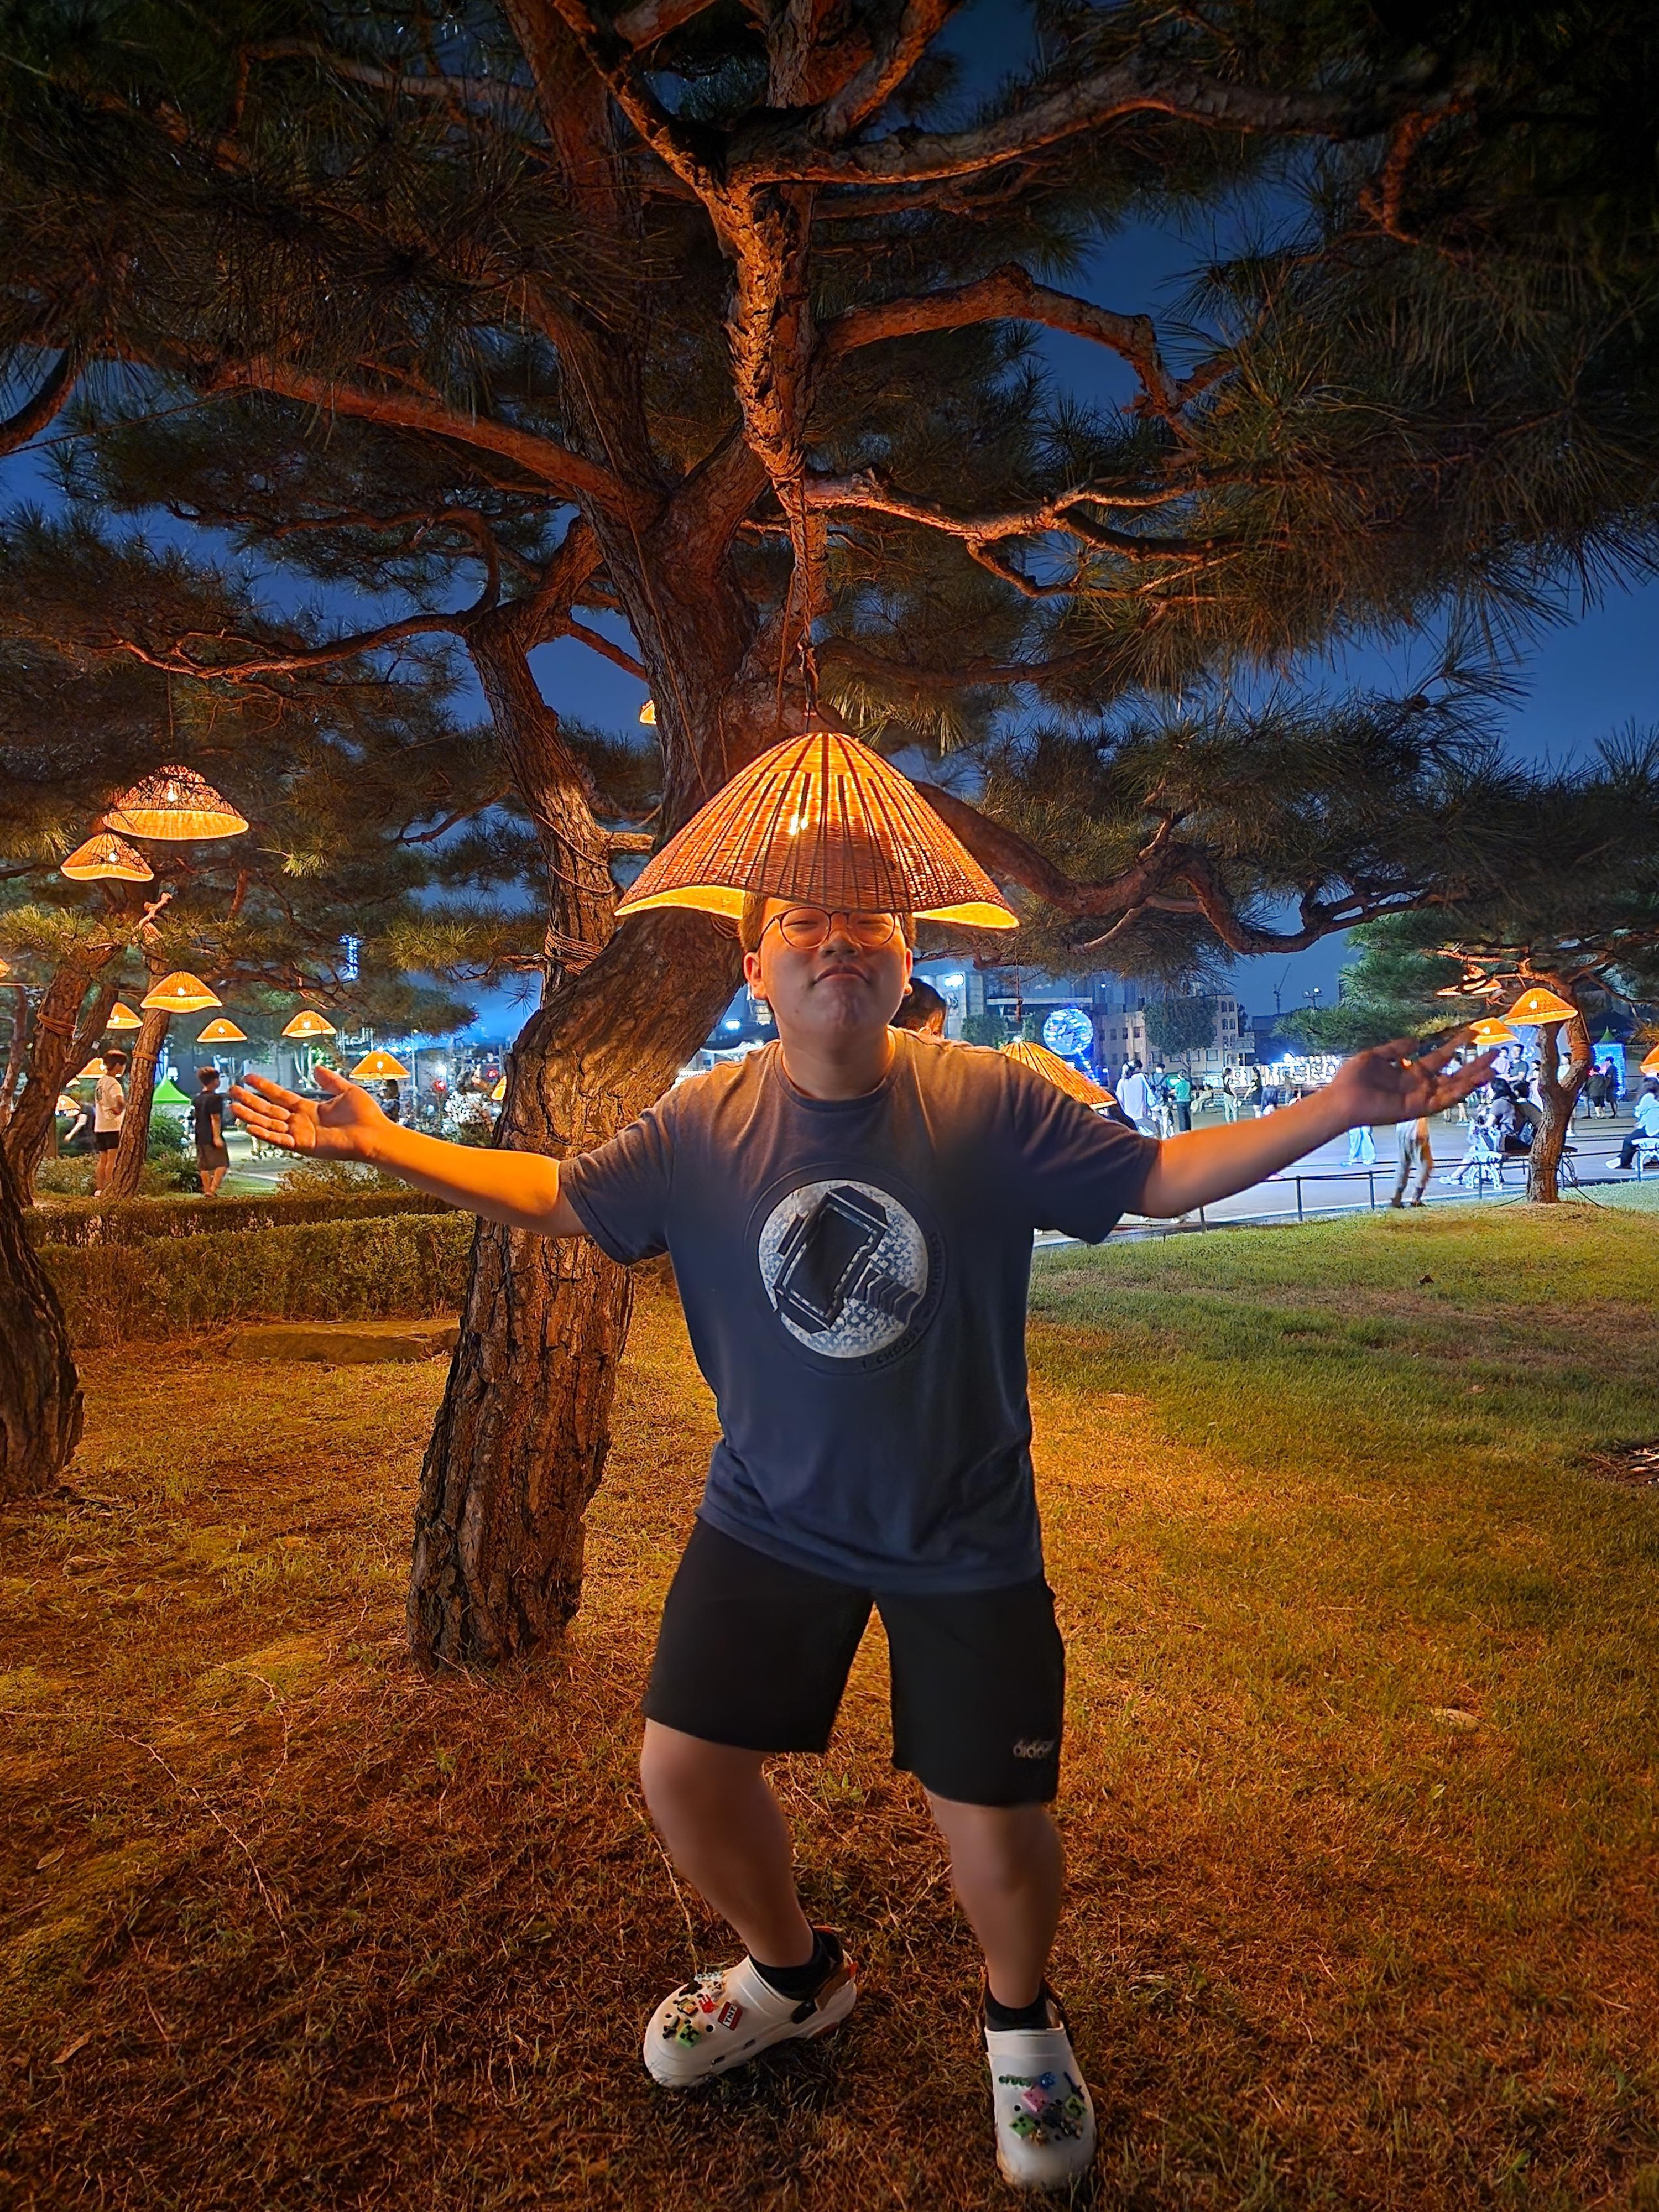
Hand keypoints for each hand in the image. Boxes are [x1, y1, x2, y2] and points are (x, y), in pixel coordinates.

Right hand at [231, 1067, 387, 1157]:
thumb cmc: (366, 1115)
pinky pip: (280, 1140)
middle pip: (270, 1110)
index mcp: (309, 1109)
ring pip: (270, 1124)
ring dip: (251, 1117)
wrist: (376, 1134)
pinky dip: (265, 1134)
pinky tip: (250, 1127)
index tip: (248, 1077)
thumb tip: (317, 1068)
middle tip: (232, 1091)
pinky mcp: (305, 1146)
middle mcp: (301, 1122)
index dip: (264, 1087)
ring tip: (233, 1108)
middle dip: (251, 1101)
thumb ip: (330, 1081)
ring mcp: (301, 1135)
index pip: (280, 1096)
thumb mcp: (346, 1091)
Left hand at [1325, 1035, 1497, 1128]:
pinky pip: (1442, 1101)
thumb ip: (1397, 1049)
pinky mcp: (1416, 1109)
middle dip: (1475, 1065)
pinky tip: (1473, 1084)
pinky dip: (1458, 1093)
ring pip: (1454, 1088)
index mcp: (1410, 1072)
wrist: (1341, 1099)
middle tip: (1496, 1053)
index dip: (1456, 1045)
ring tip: (1493, 1069)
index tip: (1472, 1032)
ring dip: (1474, 1080)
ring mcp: (1420, 1098)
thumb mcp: (1376, 1056)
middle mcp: (1419, 1086)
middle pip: (1454, 1075)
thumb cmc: (1352, 1079)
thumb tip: (1415, 1039)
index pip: (1440, 1058)